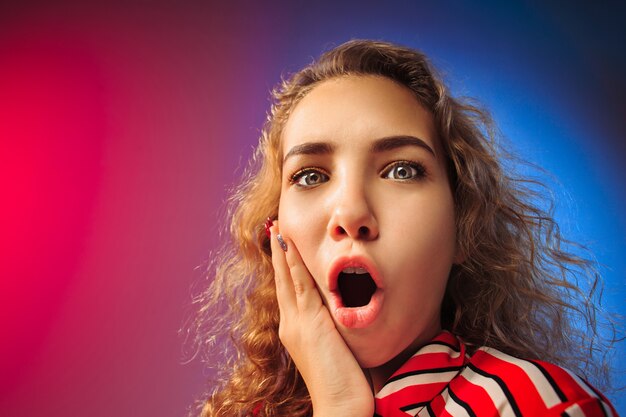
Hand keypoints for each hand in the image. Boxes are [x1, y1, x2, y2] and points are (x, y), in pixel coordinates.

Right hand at [270, 224, 373, 416]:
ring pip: (288, 279)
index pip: (289, 290)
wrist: (340, 406)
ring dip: (282, 251)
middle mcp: (291, 323)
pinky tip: (289, 246)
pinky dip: (292, 264)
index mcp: (297, 329)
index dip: (284, 266)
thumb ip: (333, 325)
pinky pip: (299, 286)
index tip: (282, 244)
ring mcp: (297, 323)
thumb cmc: (344, 382)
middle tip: (273, 227)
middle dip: (277, 253)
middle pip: (282, 280)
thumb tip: (341, 309)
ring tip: (277, 228)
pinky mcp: (308, 323)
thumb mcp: (336, 346)